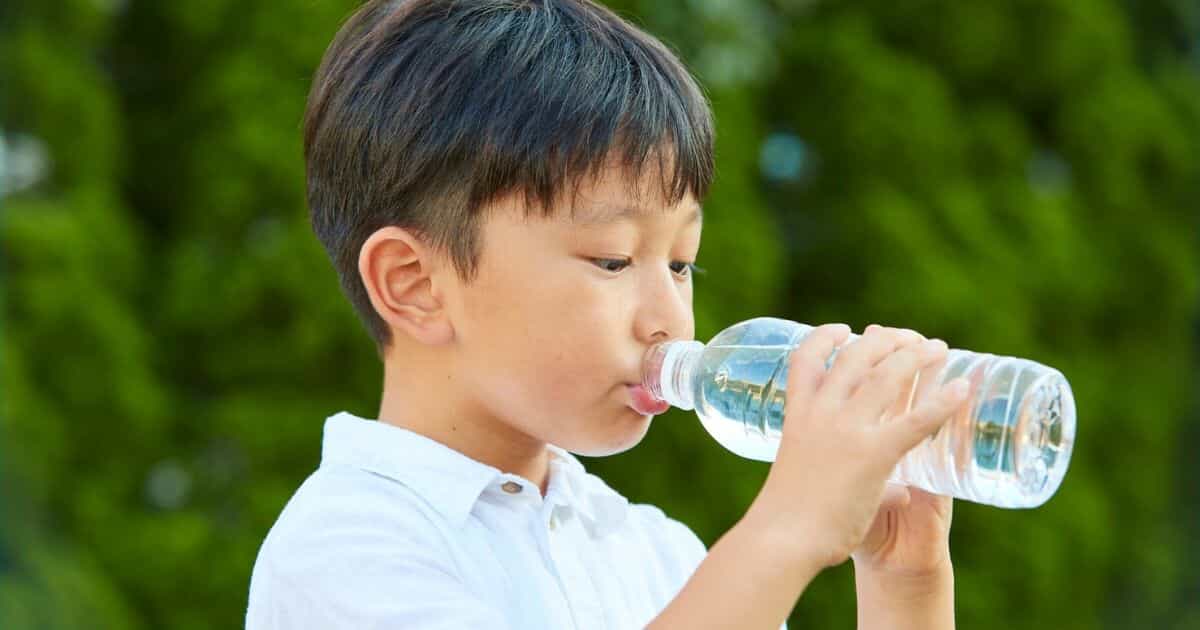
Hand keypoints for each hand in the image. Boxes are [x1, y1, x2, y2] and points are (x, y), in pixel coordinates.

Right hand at [744, 324, 967, 571]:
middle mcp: (821, 413)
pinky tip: (962, 390)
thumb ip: (856, 482)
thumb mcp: (806, 480)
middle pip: (856, 356)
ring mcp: (847, 430)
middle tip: (908, 338)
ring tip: (938, 348)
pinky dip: (943, 402)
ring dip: (916, 356)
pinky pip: (916, 420)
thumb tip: (900, 493)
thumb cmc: (786, 519)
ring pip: (887, 376)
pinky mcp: (873, 454)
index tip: (843, 330)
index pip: (806, 359)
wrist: (781, 539)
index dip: (825, 337)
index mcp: (797, 415)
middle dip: (886, 340)